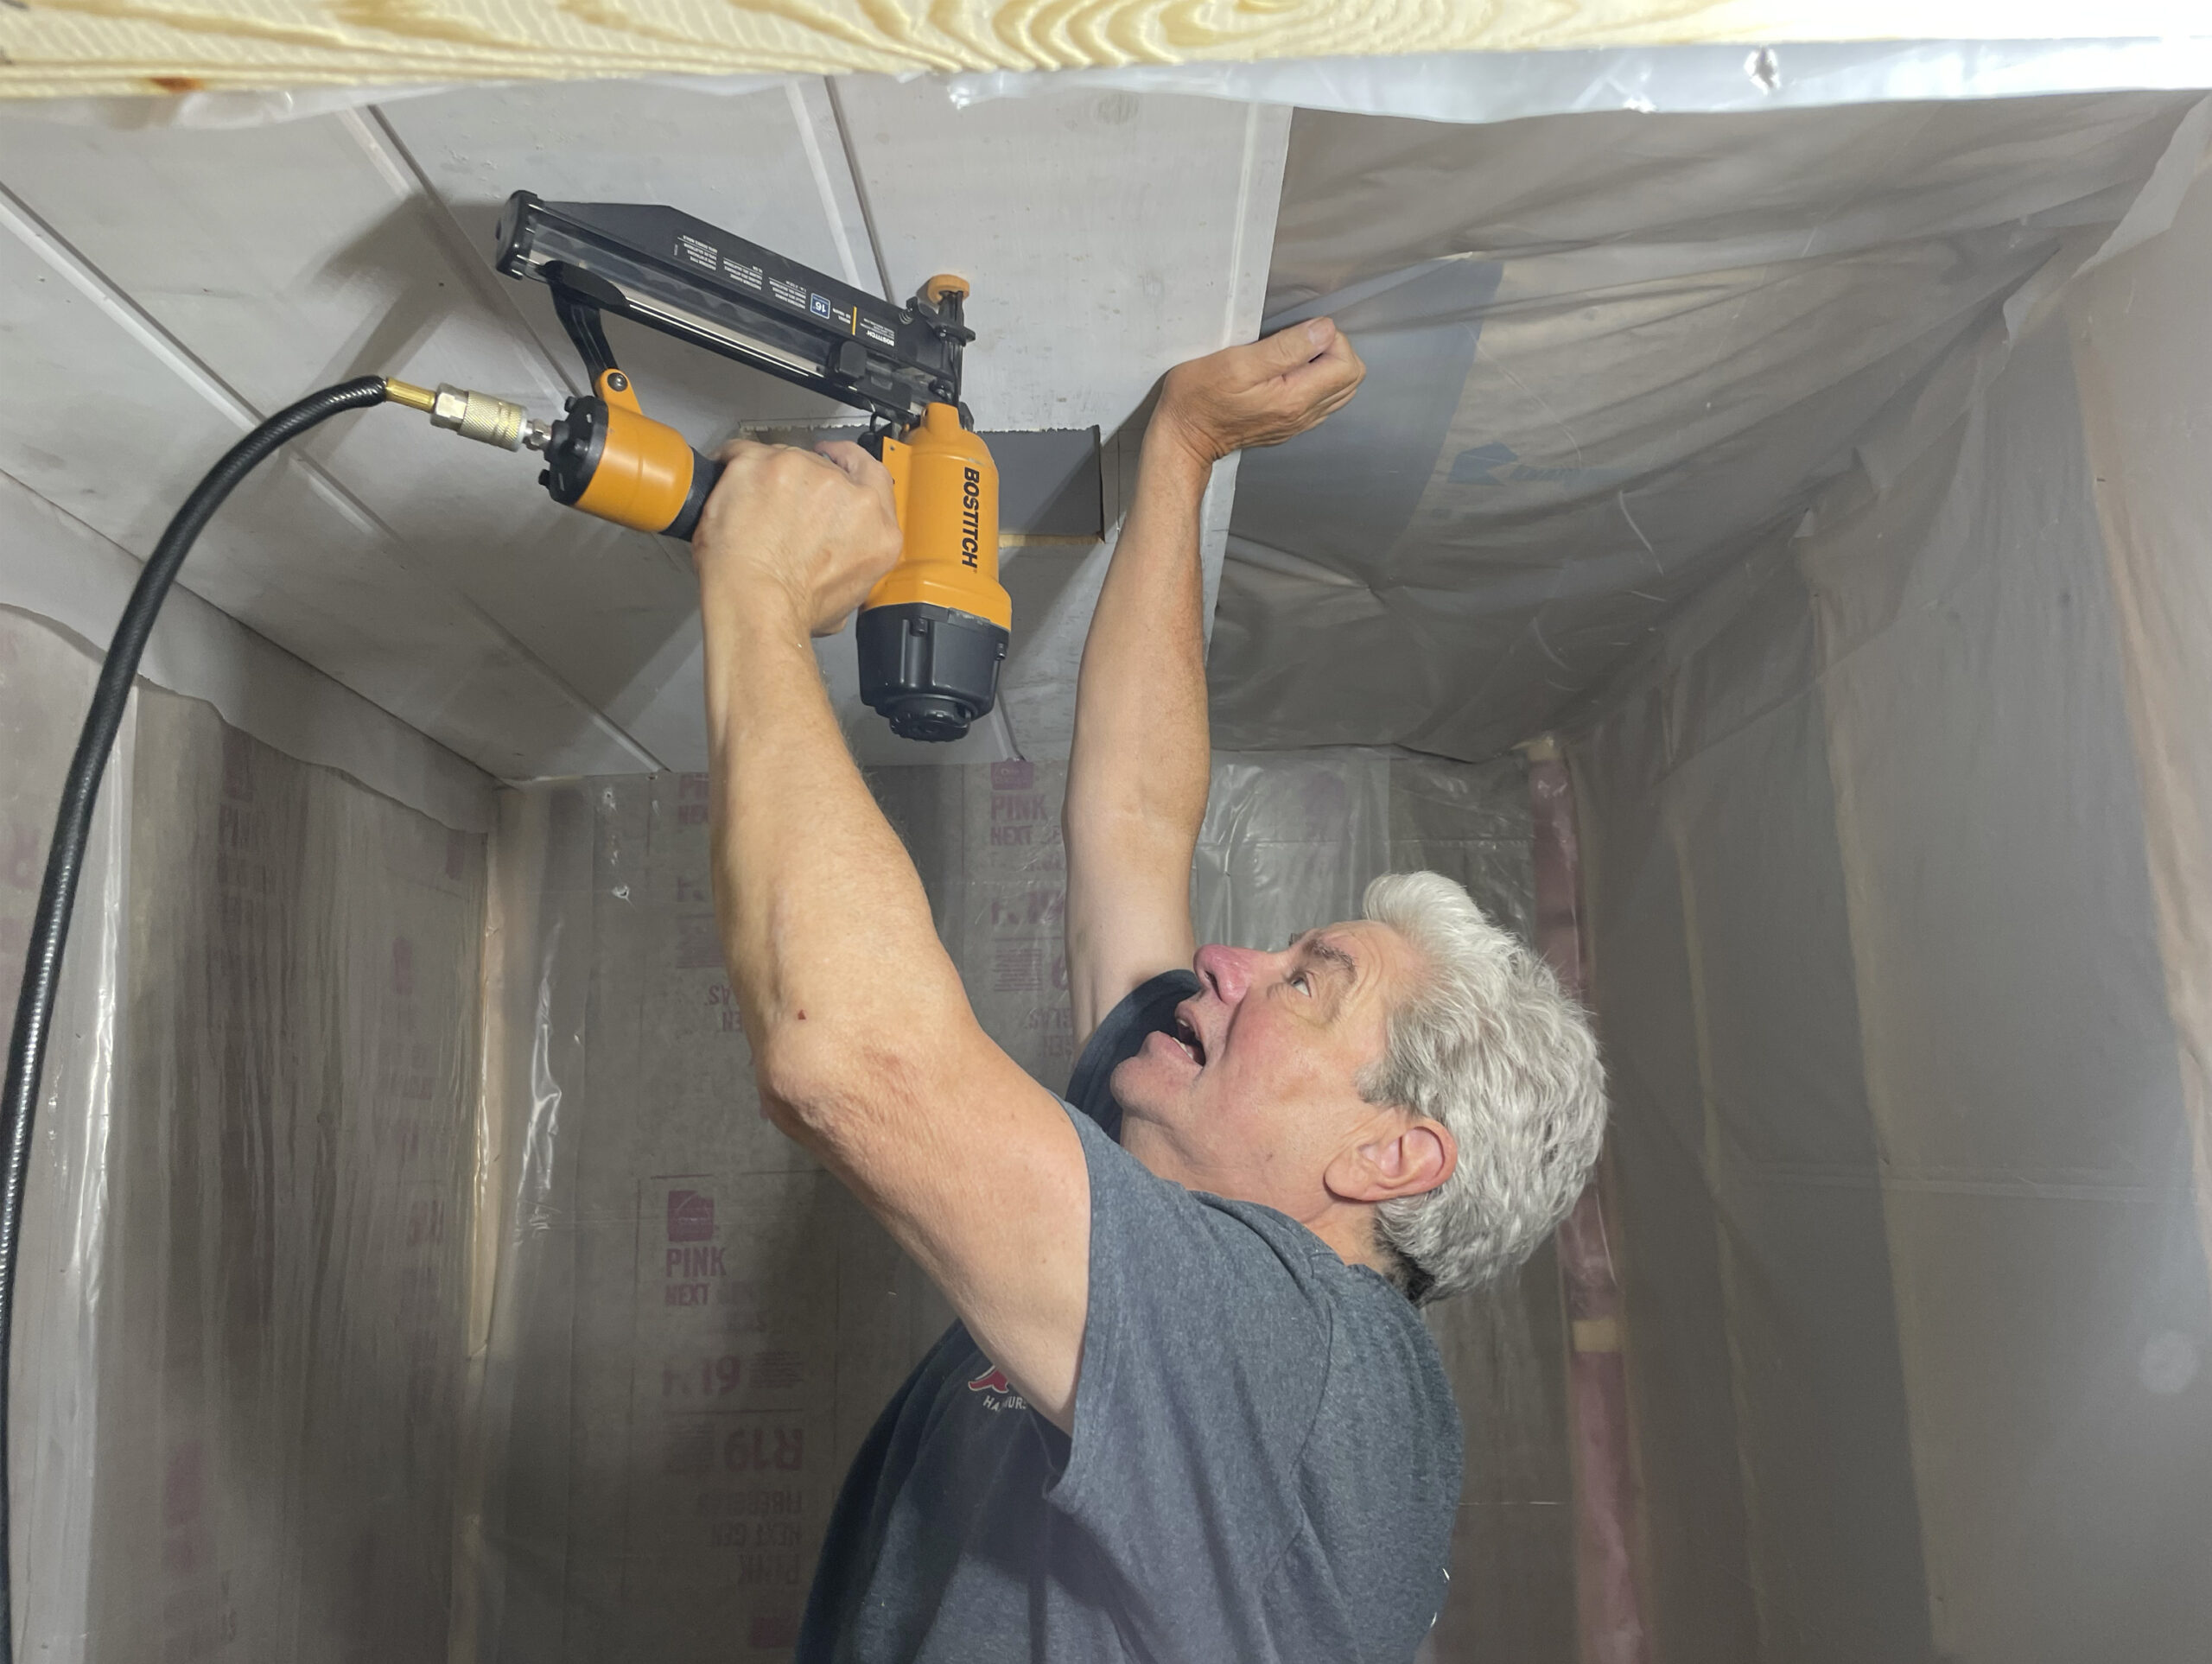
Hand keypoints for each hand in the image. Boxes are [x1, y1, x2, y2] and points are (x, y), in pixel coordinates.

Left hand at [692, 439, 903, 635]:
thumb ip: (850, 559)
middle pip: (823, 467)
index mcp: (877, 527)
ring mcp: (805, 471)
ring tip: (750, 511)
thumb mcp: (849, 597)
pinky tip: (729, 490)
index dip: (850, 463)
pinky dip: (733, 469)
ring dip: (768, 478)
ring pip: (784, 458)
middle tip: (778, 506)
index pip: (873, 475)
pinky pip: (742, 453)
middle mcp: (847, 493)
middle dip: (800, 484)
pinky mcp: (762, 463)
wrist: (757, 603)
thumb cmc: (795, 609)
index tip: (836, 458)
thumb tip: (833, 556)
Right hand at [1151, 318, 1364, 469]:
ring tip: (1293, 356)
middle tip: (1299, 341)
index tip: (1299, 333)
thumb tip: (1323, 331)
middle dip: (1333, 351)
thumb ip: (1284, 347)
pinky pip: (1321, 401)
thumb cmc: (1199, 397)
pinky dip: (1316, 381)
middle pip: (1350, 378)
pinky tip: (1288, 373)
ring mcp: (1297, 423)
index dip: (1330, 339)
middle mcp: (1303, 415)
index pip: (1347, 363)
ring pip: (1340, 391)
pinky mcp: (1288, 425)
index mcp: (1295, 398)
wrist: (1183, 437)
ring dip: (1326, 366)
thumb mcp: (1236, 363)